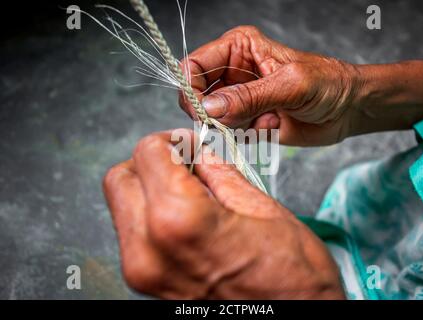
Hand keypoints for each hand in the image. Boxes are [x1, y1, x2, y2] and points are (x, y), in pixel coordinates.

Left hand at [103, 129, 344, 298]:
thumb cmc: (292, 277)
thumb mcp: (262, 208)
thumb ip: (219, 173)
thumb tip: (198, 154)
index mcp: (179, 220)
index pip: (146, 153)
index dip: (170, 140)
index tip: (190, 144)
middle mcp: (148, 250)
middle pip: (120, 178)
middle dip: (150, 161)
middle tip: (185, 162)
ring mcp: (142, 272)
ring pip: (122, 205)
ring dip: (150, 188)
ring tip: (190, 191)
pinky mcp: (146, 284)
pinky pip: (134, 232)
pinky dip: (152, 213)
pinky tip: (187, 216)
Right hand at [179, 26, 360, 145]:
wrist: (347, 109)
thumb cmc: (327, 83)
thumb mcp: (290, 85)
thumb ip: (250, 97)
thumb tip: (210, 108)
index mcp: (238, 49)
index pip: (194, 65)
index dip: (192, 89)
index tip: (203, 111)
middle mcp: (233, 72)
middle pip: (197, 95)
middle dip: (211, 112)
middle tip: (234, 120)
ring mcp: (238, 99)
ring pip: (212, 118)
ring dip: (235, 125)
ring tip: (267, 118)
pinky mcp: (246, 121)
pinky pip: (230, 134)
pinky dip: (248, 136)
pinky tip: (272, 125)